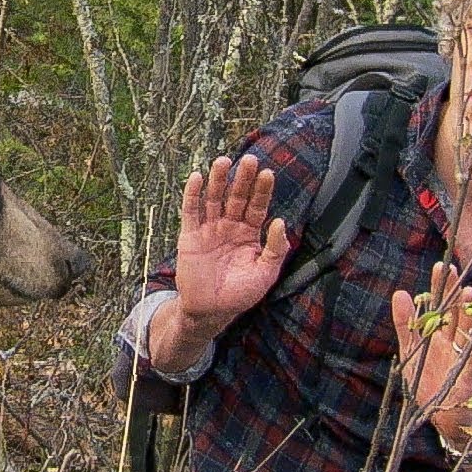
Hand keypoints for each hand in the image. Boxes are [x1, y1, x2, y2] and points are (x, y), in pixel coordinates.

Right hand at [172, 154, 289, 338]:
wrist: (210, 311)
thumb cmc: (240, 294)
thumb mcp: (265, 274)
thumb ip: (275, 249)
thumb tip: (281, 221)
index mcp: (249, 234)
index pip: (257, 206)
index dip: (262, 190)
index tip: (268, 174)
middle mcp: (229, 226)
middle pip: (237, 197)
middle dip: (243, 179)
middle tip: (250, 160)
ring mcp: (209, 229)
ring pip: (214, 199)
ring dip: (218, 179)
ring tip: (224, 161)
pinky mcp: (190, 236)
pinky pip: (191, 211)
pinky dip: (192, 194)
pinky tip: (198, 177)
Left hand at [391, 262, 471, 432]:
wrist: (445, 415)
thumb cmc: (428, 380)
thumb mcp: (411, 349)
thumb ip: (405, 323)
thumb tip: (400, 292)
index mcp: (438, 334)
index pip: (440, 306)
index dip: (440, 288)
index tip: (440, 266)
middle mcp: (452, 341)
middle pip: (454, 312)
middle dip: (453, 292)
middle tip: (452, 268)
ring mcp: (461, 356)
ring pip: (466, 330)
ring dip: (468, 312)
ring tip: (467, 292)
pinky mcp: (467, 375)